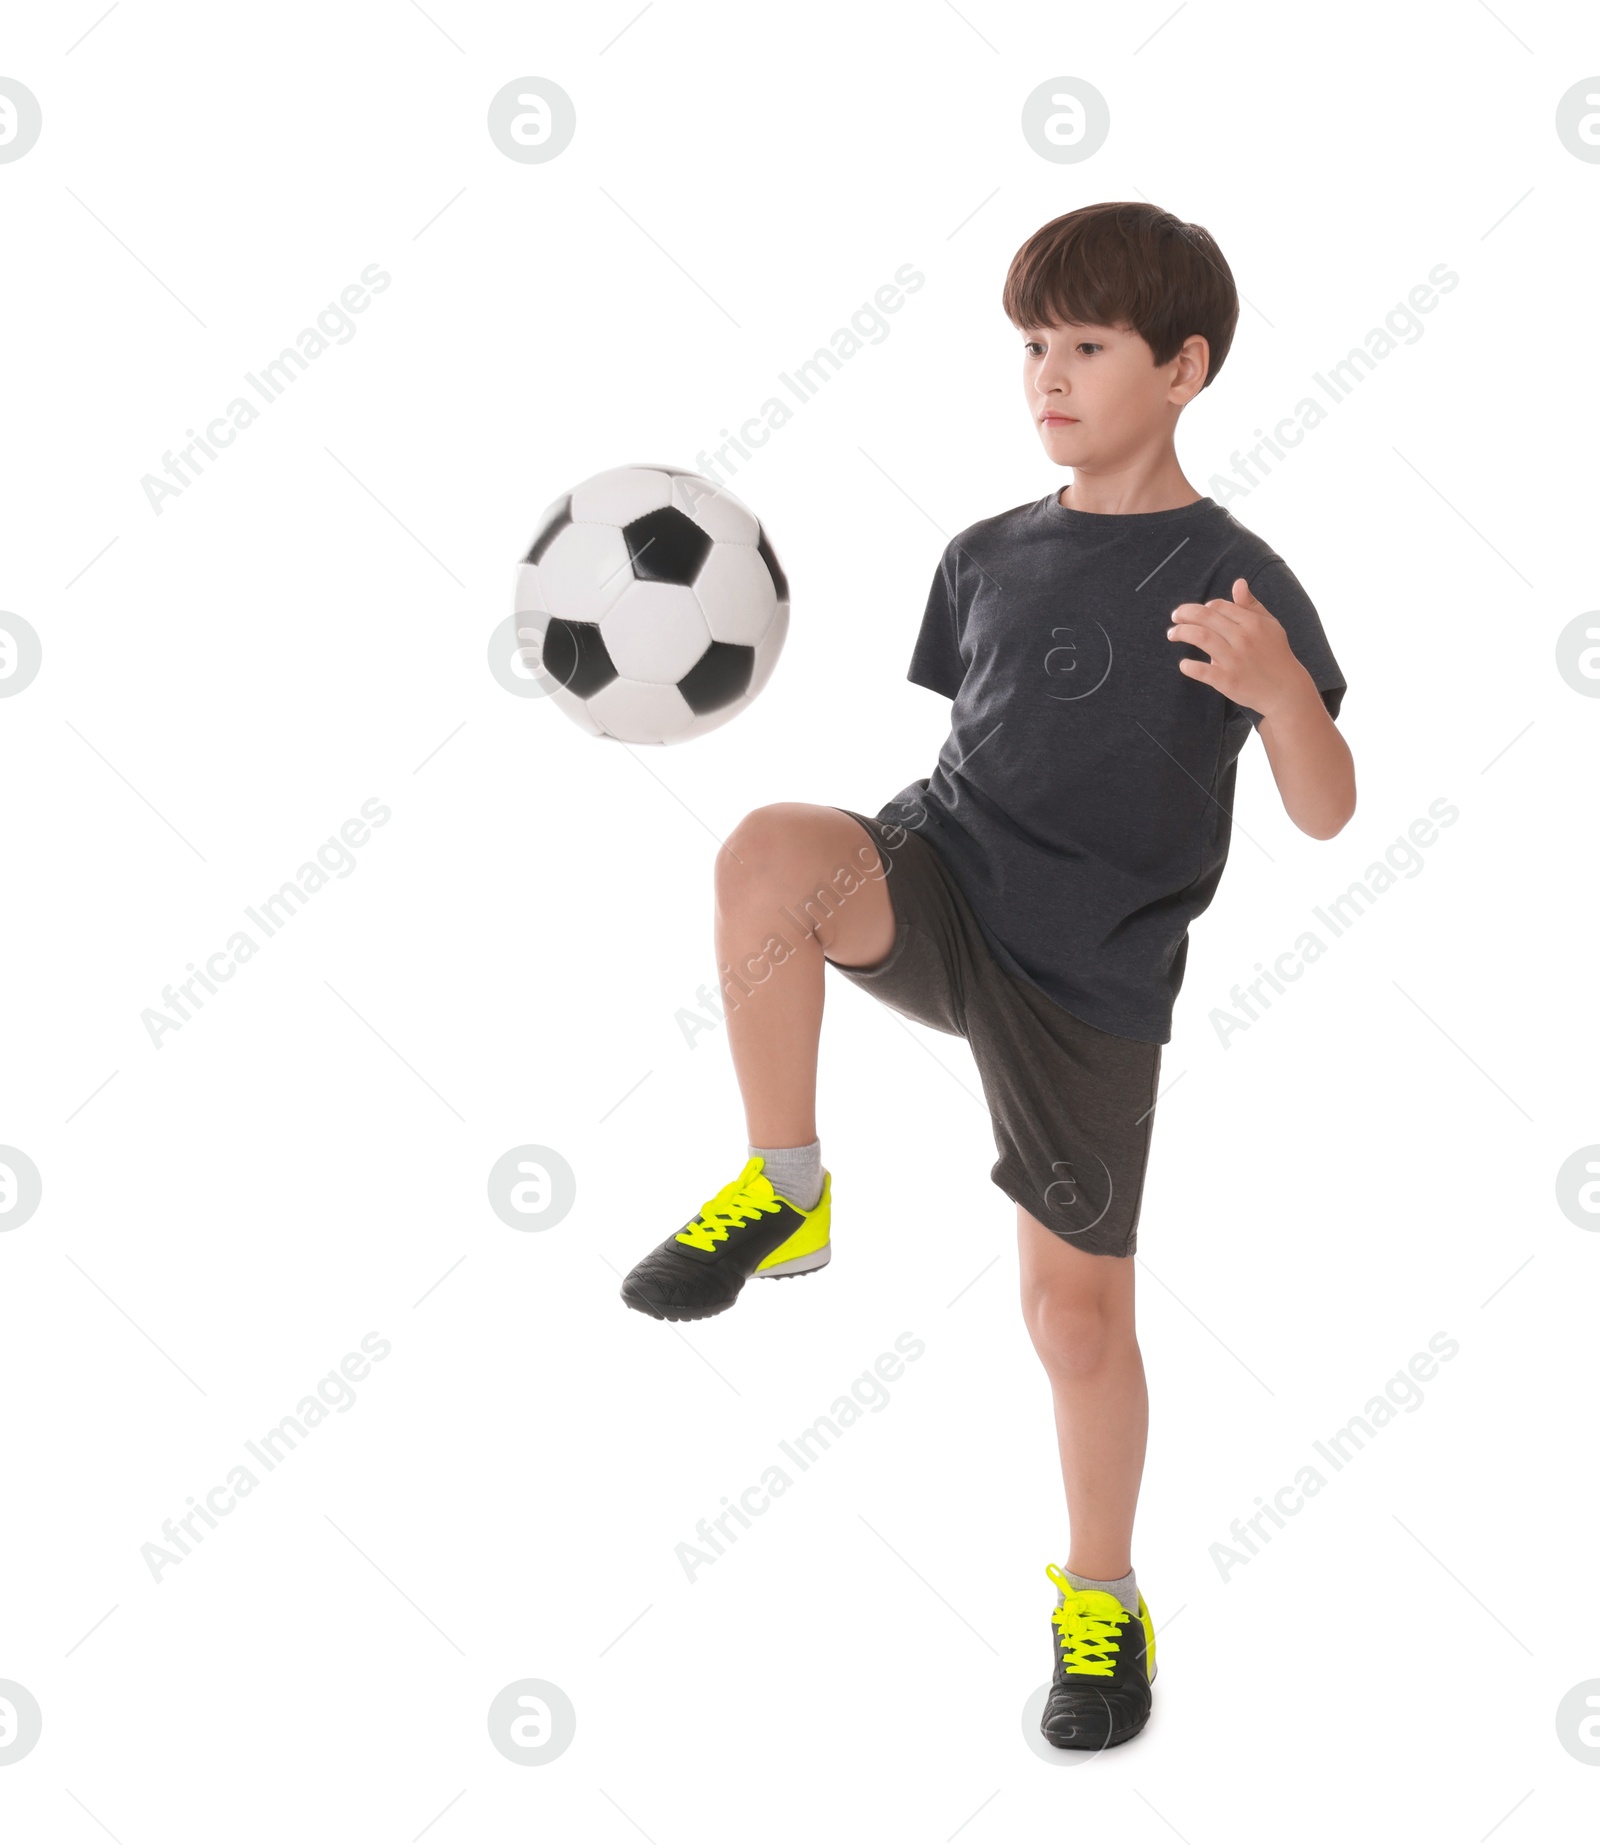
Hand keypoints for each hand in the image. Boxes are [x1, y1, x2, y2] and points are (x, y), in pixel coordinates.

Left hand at [1166, 577, 1311, 717]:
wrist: (1285, 690)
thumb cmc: (1276, 654)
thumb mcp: (1269, 626)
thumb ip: (1251, 605)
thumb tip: (1238, 582)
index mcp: (1253, 622)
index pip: (1219, 606)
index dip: (1204, 607)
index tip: (1196, 613)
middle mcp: (1243, 638)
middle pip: (1206, 617)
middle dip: (1184, 614)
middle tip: (1174, 617)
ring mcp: (1235, 660)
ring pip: (1201, 637)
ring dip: (1181, 632)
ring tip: (1172, 634)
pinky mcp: (1228, 681)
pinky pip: (1202, 671)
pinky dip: (1189, 666)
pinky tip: (1184, 664)